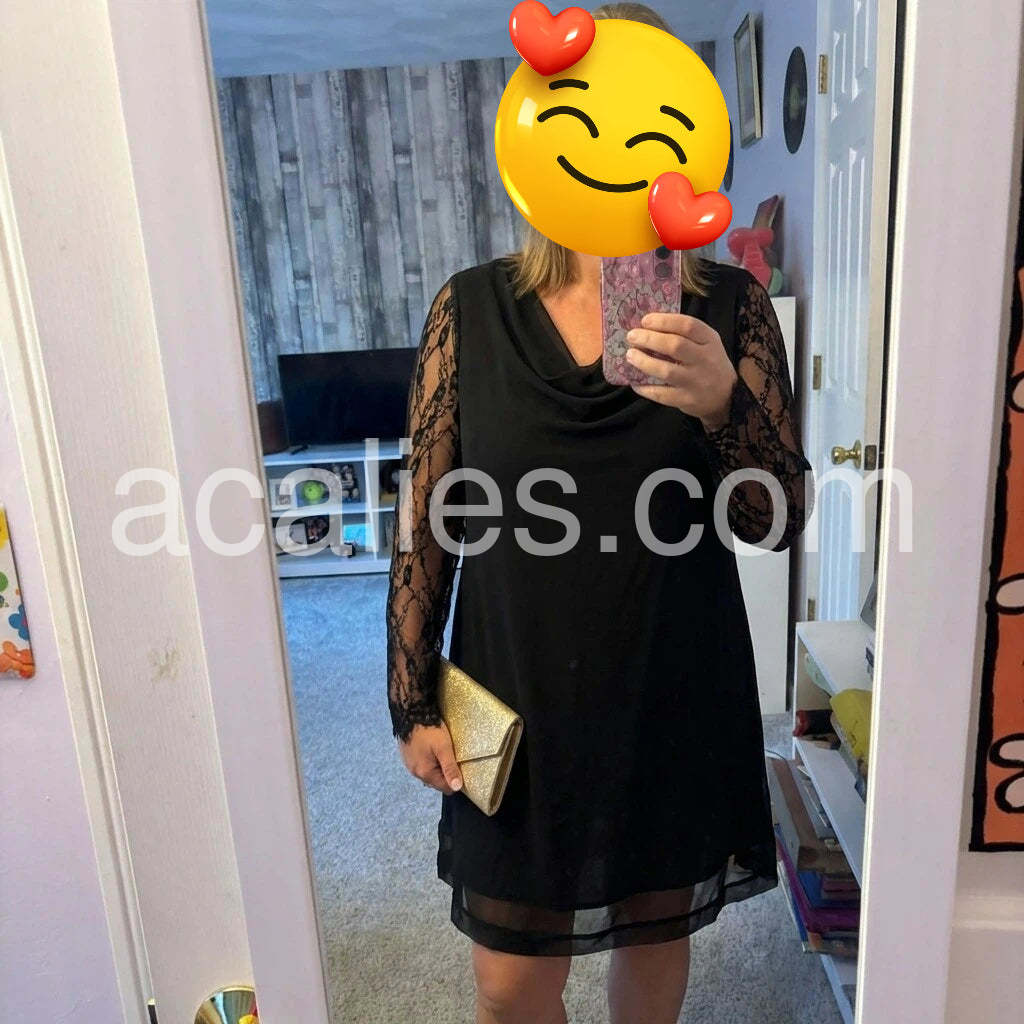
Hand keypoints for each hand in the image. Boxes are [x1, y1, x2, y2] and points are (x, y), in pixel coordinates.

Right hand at [398, 721, 464, 795]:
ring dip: (437, 768)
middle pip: (436, 782)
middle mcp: (415, 773)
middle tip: (453, 759)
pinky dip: (428, 762)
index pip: (445, 788)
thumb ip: (450, 768)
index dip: (455, 781)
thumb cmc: (429, 730)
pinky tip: (432, 750)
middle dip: (446, 775)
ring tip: (443, 754)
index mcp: (425, 773)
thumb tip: (457, 788)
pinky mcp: (407, 756)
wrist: (410, 713)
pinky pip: (421, 765)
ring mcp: (409, 764)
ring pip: (428, 773)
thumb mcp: (444, 748)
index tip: (461, 769)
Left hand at [625, 312, 737, 429]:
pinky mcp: (687, 400)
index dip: (664, 321)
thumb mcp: (707, 343)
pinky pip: (661, 394)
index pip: (688, 325)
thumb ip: (685, 334)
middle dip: (649, 339)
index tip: (645, 320)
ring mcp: (696, 382)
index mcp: (709, 340)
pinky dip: (645, 388)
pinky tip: (635, 382)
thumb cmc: (709, 363)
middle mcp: (705, 359)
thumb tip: (649, 325)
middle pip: (675, 346)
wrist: (727, 396)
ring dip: (644, 362)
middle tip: (632, 336)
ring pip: (666, 371)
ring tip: (630, 355)